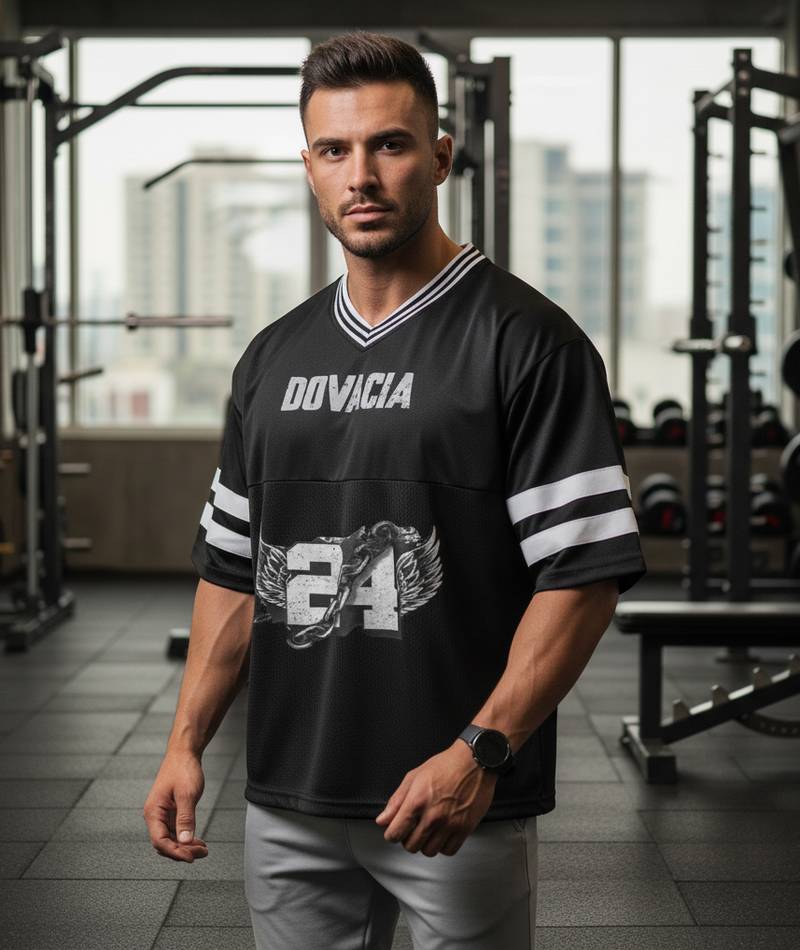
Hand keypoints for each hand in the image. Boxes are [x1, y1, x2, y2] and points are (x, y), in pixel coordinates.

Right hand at [143, 751, 208, 862]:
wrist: (184, 753)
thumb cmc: (182, 769)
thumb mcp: (187, 794)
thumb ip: (185, 818)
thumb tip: (184, 841)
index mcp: (153, 812)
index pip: (160, 841)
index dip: (175, 852)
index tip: (191, 857)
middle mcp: (155, 816)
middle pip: (165, 844)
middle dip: (182, 851)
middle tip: (202, 853)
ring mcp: (163, 815)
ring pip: (171, 840)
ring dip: (186, 847)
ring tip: (203, 849)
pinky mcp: (171, 812)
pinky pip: (176, 832)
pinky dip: (186, 838)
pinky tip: (198, 841)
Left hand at [375, 741, 497, 857]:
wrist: (474, 761)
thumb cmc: (446, 765)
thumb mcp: (414, 776)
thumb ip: (396, 800)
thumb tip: (383, 820)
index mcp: (417, 801)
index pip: (395, 833)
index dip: (391, 834)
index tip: (394, 832)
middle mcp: (433, 815)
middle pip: (411, 846)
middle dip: (408, 839)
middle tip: (413, 829)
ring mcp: (450, 824)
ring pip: (429, 851)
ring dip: (426, 844)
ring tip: (428, 831)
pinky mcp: (465, 828)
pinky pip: (449, 851)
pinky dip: (443, 846)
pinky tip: (442, 834)